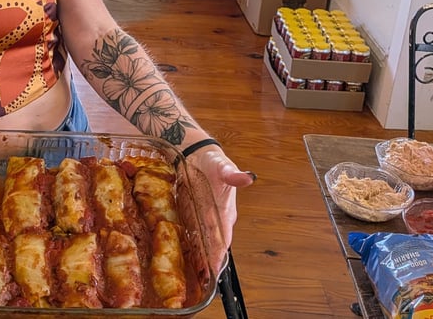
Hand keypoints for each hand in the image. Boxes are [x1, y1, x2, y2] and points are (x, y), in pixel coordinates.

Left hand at [182, 146, 254, 274]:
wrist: (198, 154)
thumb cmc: (213, 160)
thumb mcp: (222, 166)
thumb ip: (232, 174)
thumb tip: (247, 177)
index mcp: (225, 210)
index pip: (224, 236)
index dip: (220, 252)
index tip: (216, 267)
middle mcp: (217, 217)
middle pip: (214, 243)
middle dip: (210, 260)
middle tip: (204, 278)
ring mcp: (204, 217)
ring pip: (204, 241)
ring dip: (200, 256)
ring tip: (196, 274)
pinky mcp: (193, 213)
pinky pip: (193, 233)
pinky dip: (191, 245)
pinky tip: (186, 255)